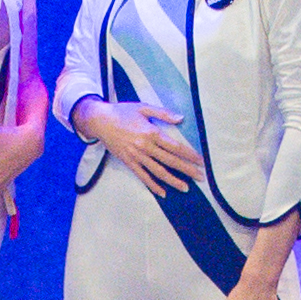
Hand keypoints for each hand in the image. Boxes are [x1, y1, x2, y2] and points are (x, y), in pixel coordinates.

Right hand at [78, 98, 198, 196]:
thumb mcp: (143, 107)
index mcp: (151, 132)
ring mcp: (136, 156)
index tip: (200, 161)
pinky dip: (153, 185)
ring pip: (158, 171)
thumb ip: (163, 113)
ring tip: (185, 188)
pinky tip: (163, 192)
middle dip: (187, 170)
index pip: (175, 146)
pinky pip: (143, 176)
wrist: (99, 121)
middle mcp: (145, 146)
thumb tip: (181, 118)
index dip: (189, 154)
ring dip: (173, 181)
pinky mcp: (128, 162)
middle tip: (200, 177)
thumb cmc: (122, 112)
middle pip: (170, 161)